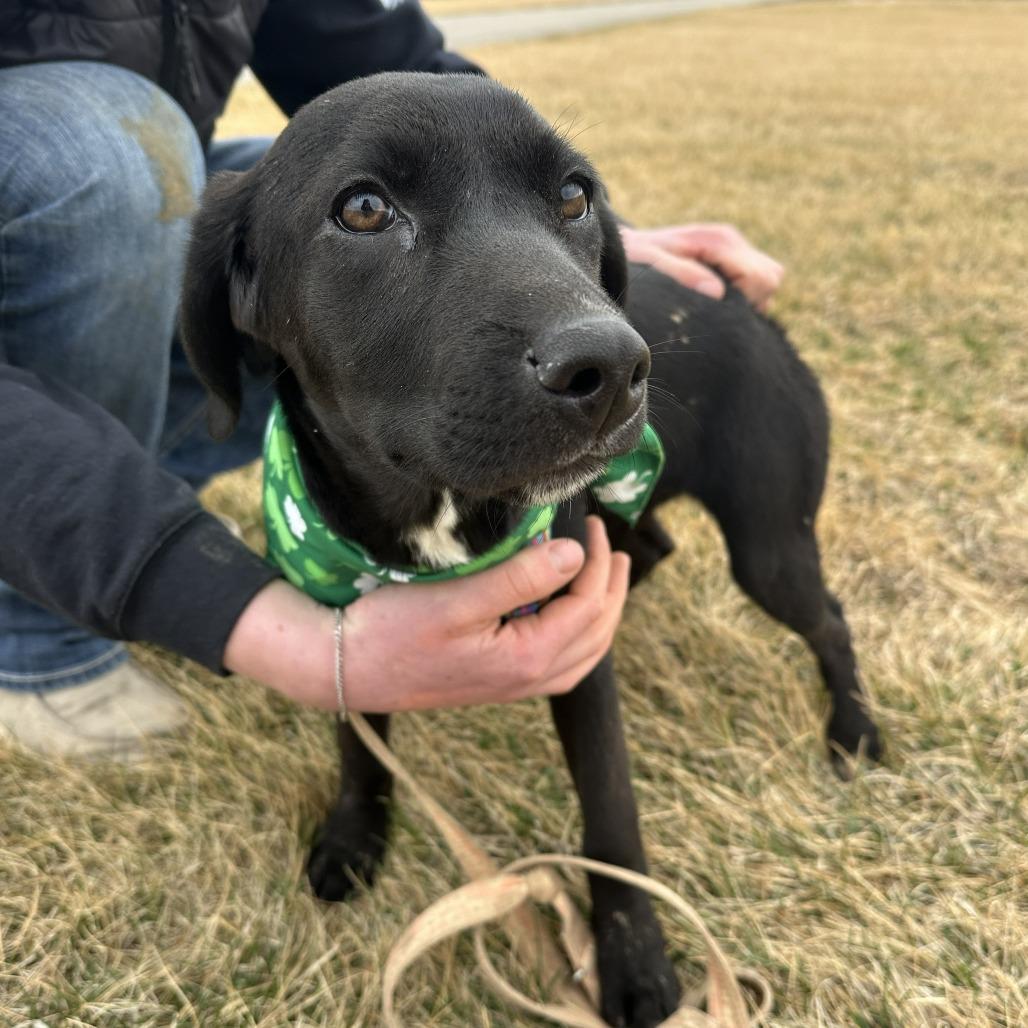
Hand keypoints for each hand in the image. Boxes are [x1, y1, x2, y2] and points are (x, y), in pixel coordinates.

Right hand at [224, 516, 629, 711]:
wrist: (344, 668)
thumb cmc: (390, 630)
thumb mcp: (454, 600)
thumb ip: (518, 580)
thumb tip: (573, 554)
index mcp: (524, 659)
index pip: (586, 606)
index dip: (596, 564)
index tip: (588, 525)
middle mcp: (526, 680)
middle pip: (595, 634)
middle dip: (611, 589)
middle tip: (609, 548)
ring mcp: (512, 686)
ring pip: (582, 656)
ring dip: (601, 617)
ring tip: (605, 580)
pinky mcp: (496, 682)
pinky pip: (559, 666)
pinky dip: (578, 639)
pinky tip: (567, 617)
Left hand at [619, 223, 784, 310]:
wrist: (625, 245)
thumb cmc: (636, 258)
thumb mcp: (652, 265)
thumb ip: (683, 274)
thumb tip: (717, 293)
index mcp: (718, 240)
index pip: (760, 276)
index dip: (744, 300)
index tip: (716, 308)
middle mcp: (731, 240)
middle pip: (771, 277)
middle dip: (751, 299)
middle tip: (716, 309)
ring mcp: (732, 249)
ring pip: (768, 280)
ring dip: (748, 298)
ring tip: (713, 305)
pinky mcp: (728, 259)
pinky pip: (755, 282)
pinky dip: (742, 296)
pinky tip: (714, 301)